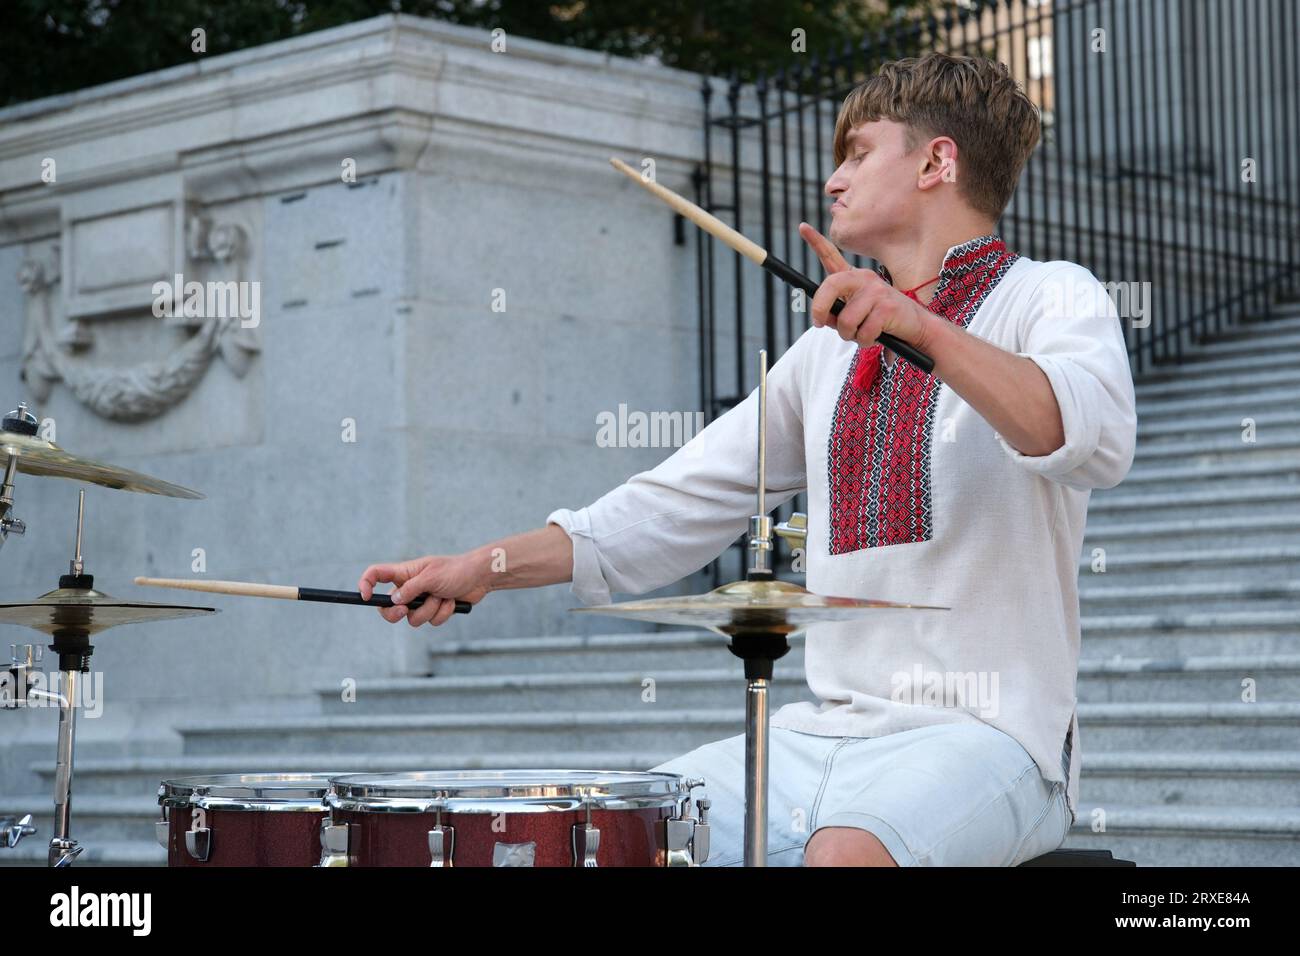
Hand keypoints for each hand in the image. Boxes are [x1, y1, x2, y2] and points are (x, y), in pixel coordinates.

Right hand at [358, 554, 488, 627]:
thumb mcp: (431, 576)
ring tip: (442, 597)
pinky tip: (451, 602)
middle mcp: (409, 588)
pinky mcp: (434, 611)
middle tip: (405, 610)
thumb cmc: (456, 570)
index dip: (366, 584)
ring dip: (429, 610)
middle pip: (388, 607)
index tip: (364, 596)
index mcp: (404, 573)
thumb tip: (394, 601)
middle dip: (395, 613)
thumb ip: (411, 589)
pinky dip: (442, 613)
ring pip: (412, 618)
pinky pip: (430, 621)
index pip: (376, 575)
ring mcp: (421, 601)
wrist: (479, 578)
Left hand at [798, 222, 935, 353]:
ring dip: (849, 334)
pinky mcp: (887, 308)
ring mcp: (877, 291)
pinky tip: (876, 336)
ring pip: (846, 319)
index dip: (816, 242)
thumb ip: (836, 314)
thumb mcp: (855, 315)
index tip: (802, 227)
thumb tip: (822, 318)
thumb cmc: (881, 321)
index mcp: (855, 278)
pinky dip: (865, 340)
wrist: (916, 326)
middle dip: (820, 308)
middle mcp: (865, 279)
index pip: (832, 257)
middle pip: (831, 286)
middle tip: (819, 323)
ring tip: (862, 334)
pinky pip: (863, 331)